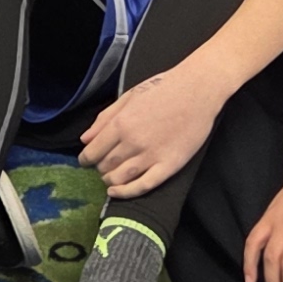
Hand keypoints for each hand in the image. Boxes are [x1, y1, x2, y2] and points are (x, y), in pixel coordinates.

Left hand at [80, 62, 217, 200]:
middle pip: (106, 165)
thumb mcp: (128, 97)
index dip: (86, 158)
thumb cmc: (163, 88)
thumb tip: (85, 139)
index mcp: (121, 123)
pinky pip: (144, 185)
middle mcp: (133, 142)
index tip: (85, 160)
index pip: (94, 150)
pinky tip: (116, 192)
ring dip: (110, 180)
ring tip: (110, 177)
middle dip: (100, 168)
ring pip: (121, 178)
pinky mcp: (170, 165)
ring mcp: (152, 155)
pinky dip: (127, 193)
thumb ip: (104, 118)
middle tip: (103, 165)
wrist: (197, 89)